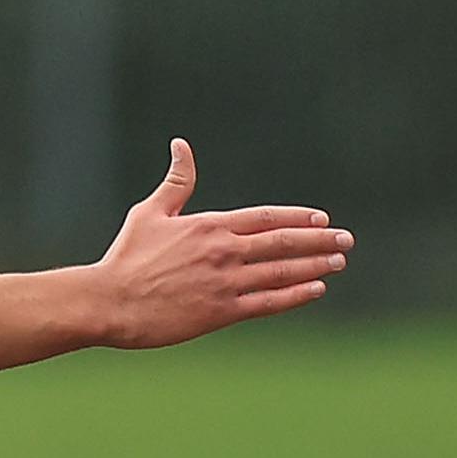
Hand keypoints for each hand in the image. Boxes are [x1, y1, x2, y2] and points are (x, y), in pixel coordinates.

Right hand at [89, 138, 350, 347]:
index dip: (296, 218)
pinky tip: (316, 289)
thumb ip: (176, 182)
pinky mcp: (221, 312)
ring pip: (281, 271)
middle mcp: (224, 251)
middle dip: (319, 240)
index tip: (322, 218)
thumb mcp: (150, 212)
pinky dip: (295, 295)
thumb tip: (181, 145)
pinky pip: (268, 302)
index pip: (265, 218)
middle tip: (346, 239)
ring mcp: (225, 282)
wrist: (110, 301)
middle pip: (282, 242)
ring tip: (339, 261)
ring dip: (314, 265)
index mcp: (209, 226)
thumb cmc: (127, 257)